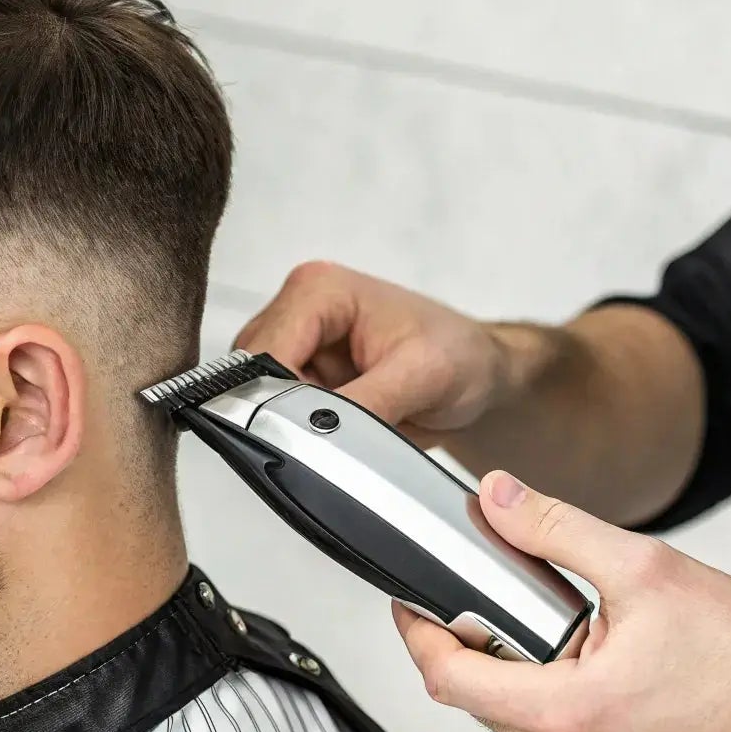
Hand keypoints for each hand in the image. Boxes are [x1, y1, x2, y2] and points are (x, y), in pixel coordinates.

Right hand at [234, 261, 514, 444]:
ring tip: (344, 436)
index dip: (274, 399)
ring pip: (258, 400)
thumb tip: (317, 433)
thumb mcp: (422, 376)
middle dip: (282, 415)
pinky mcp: (301, 379)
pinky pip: (277, 414)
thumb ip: (366, 403)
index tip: (301, 439)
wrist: (480, 374)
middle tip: (329, 441)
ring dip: (292, 426)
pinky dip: (301, 433)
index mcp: (318, 289)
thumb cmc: (461, 356)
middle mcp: (296, 311)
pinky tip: (337, 439)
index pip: (264, 351)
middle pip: (250, 377)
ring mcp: (295, 347)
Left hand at [395, 470, 730, 731]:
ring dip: (517, 672)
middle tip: (506, 598)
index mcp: (568, 714)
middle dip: (479, 644)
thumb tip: (500, 498)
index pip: (450, 678)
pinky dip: (551, 697)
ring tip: (566, 630)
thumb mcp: (646, 569)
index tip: (414, 599)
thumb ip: (557, 530)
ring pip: (510, 722)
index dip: (421, 631)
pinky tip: (591, 664)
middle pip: (475, 701)